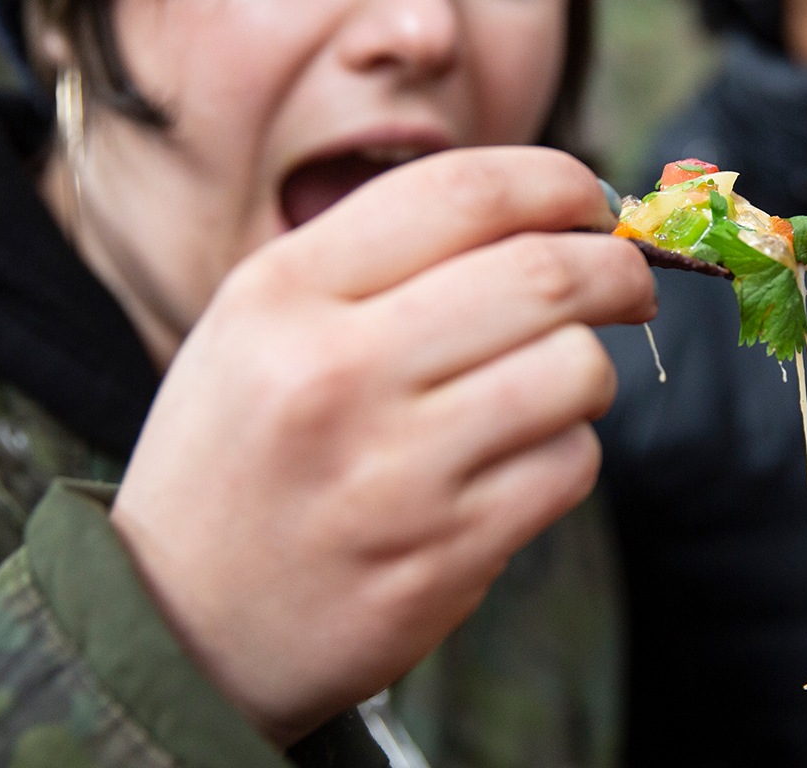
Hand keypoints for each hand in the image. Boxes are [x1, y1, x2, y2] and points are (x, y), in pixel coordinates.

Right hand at [108, 147, 655, 746]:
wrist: (175, 624)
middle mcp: (334, 373)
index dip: (558, 182)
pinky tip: (521, 460)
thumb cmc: (240, 453)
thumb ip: (381, 255)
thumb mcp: (258, 323)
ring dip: (592, 369)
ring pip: (574, 371)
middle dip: (617, 269)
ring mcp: (391, 472)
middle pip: (542, 275)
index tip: (591, 202)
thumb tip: (548, 207)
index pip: (463, 192)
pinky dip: (569, 453)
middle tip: (631, 281)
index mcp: (284, 293)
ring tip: (560, 381)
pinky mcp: (441, 556)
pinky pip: (568, 467)